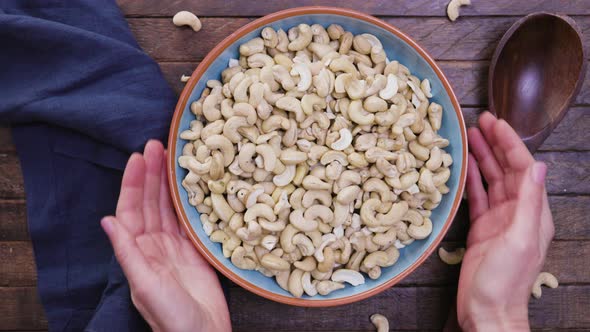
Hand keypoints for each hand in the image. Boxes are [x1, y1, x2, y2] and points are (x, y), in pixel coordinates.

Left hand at [101, 140, 230, 331]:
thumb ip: (127, 252)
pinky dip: (187, 200)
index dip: (133, 183)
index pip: (132, 209)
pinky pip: (188, 219)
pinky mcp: (195, 249)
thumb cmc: (170, 315)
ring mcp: (175, 246)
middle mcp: (153, 244)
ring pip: (168, 207)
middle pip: (150, 202)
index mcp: (138, 251)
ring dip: (167, 182)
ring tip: (171, 156)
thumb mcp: (144, 284)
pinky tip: (190, 184)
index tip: (138, 157)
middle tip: (157, 145)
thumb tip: (107, 220)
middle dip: (151, 174)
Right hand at [457, 112, 553, 330]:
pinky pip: (476, 197)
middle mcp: (518, 212)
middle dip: (495, 144)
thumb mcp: (521, 238)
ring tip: (469, 136)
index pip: (523, 168)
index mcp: (534, 212)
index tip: (496, 123)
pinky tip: (463, 166)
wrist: (487, 310)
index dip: (510, 143)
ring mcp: (498, 220)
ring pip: (490, 180)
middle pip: (507, 170)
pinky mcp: (480, 229)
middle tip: (480, 121)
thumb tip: (537, 165)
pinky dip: (470, 180)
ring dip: (482, 158)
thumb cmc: (506, 280)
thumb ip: (529, 202)